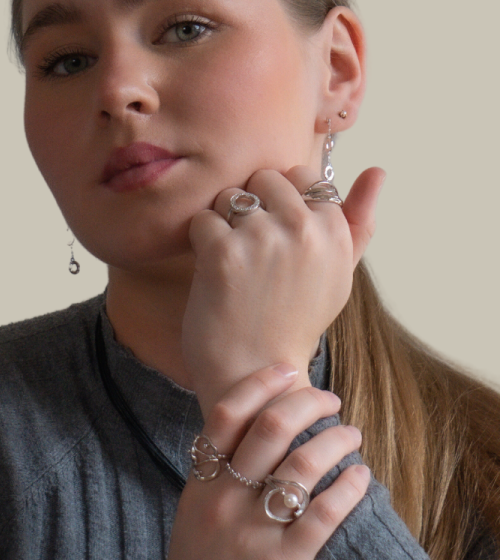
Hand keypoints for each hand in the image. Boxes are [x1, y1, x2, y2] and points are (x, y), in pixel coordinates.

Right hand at [161, 365, 369, 559]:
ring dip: (336, 440)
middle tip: (330, 398)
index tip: (287, 369)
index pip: (226, 415)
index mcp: (201, 482)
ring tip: (351, 433)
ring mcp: (252, 533)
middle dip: (307, 403)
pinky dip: (349, 488)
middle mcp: (224, 500)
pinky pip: (323, 514)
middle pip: (270, 429)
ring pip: (303, 464)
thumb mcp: (196, 510)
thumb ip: (217, 471)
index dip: (258, 384)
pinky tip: (362, 476)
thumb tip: (256, 427)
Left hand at [182, 166, 384, 413]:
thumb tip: (379, 170)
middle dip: (252, 206)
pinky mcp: (224, 253)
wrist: (256, 369)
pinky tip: (214, 271)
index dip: (281, 200)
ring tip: (235, 262)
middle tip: (253, 249)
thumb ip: (359, 222)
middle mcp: (303, 230)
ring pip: (230, 196)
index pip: (303, 175)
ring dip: (224, 223)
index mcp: (334, 232)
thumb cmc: (295, 321)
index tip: (276, 233)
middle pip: (264, 179)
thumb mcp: (339, 274)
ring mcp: (263, 240)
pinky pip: (203, 219)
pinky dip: (201, 242)